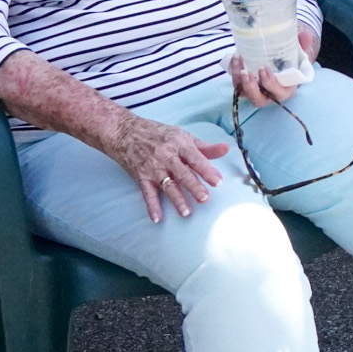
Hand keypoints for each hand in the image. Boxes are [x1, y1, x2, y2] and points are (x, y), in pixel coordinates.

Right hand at [104, 110, 228, 222]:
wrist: (126, 133)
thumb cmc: (160, 134)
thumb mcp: (184, 136)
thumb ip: (205, 147)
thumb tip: (227, 149)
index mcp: (180, 145)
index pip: (196, 159)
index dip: (207, 170)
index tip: (218, 181)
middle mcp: (167, 157)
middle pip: (182, 173)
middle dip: (194, 186)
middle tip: (205, 198)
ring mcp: (153, 168)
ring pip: (167, 185)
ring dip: (176, 199)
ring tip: (186, 212)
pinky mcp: (141, 177)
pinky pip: (147, 193)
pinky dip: (152, 206)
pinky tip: (157, 218)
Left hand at [226, 24, 317, 108]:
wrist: (283, 58)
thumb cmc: (293, 58)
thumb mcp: (300, 51)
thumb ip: (304, 44)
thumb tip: (305, 36)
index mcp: (286, 89)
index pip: (278, 93)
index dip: (270, 84)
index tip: (264, 70)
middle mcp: (270, 94)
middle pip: (258, 99)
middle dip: (250, 88)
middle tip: (246, 72)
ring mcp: (256, 91)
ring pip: (244, 92)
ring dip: (238, 79)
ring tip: (238, 59)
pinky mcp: (246, 85)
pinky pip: (237, 83)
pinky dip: (234, 72)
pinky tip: (235, 57)